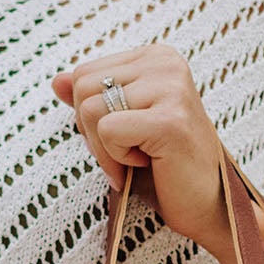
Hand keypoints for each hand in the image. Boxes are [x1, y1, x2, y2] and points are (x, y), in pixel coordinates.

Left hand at [50, 42, 241, 263]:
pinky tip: (147, 164)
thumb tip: (57, 80)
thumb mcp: (123, 124)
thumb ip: (91, 98)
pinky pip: (107, 131)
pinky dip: (116, 159)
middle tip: (128, 153)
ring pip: (90, 110)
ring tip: (140, 159)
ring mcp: (172, 88)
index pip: (84, 73)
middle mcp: (167, 64)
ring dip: (106, 150)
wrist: (207, 205)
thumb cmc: (165, 166)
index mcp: (156, 57)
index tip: (125, 136)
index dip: (90, 115)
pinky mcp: (170, 119)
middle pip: (82, 88)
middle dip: (93, 132)